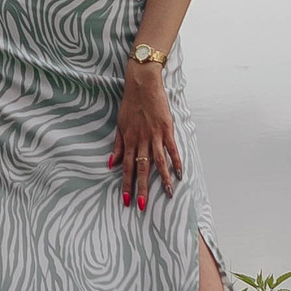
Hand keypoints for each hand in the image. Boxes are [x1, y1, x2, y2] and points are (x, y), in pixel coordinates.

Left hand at [107, 61, 183, 210]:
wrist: (142, 85)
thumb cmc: (130, 105)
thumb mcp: (120, 126)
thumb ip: (117, 146)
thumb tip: (110, 164)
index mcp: (129, 141)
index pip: (126, 168)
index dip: (126, 184)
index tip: (126, 200)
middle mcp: (141, 141)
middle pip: (141, 169)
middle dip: (141, 188)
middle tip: (143, 206)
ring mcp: (155, 136)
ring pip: (158, 162)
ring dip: (162, 180)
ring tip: (168, 194)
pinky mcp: (167, 129)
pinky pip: (172, 149)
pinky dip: (177, 162)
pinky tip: (180, 174)